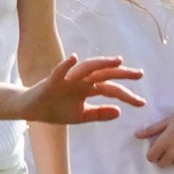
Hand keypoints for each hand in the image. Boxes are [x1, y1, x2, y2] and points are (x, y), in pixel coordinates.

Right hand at [18, 55, 144, 127]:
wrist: (30, 110)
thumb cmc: (55, 110)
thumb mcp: (81, 116)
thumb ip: (99, 113)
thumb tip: (120, 111)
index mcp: (88, 88)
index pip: (112, 89)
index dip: (127, 96)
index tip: (142, 103)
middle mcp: (81, 81)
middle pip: (104, 74)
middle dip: (122, 73)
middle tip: (140, 74)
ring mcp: (67, 79)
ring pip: (87, 68)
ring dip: (101, 63)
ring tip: (117, 61)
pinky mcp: (52, 81)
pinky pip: (59, 71)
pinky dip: (66, 64)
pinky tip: (73, 58)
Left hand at [138, 96, 173, 168]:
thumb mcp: (166, 121)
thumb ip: (151, 130)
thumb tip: (137, 135)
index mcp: (165, 142)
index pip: (151, 157)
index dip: (151, 154)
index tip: (154, 149)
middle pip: (162, 164)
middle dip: (160, 158)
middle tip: (164, 149)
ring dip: (173, 158)